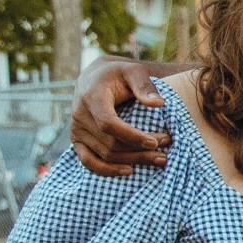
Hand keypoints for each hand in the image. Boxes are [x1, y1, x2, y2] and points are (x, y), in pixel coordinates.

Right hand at [71, 59, 169, 174]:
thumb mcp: (133, 71)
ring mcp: (76, 129)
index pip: (108, 124)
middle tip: (166, 153)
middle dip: (140, 151)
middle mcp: (79, 114)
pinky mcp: (77, 140)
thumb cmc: (119, 74)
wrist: (97, 77)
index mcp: (91, 96)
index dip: (132, 136)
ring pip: (104, 154)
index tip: (156, 142)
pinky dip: (106, 170)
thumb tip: (159, 104)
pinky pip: (88, 161)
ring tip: (159, 160)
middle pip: (109, 143)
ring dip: (132, 161)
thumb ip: (145, 86)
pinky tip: (129, 171)